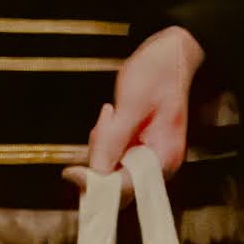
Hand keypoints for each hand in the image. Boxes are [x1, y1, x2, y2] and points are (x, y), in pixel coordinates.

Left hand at [87, 25, 203, 176]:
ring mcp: (150, 157)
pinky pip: (113, 154)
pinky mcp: (140, 149)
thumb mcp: (130, 106)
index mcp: (164, 158)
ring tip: (112, 115)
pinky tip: (113, 118)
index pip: (124, 190)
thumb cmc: (159, 73)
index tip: (72, 172)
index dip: (95, 185)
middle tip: (106, 123)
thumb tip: (88, 176)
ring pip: (109, 168)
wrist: (171, 53)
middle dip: (99, 156)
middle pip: (114, 182)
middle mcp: (160, 164)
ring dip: (102, 143)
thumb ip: (110, 144)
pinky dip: (106, 138)